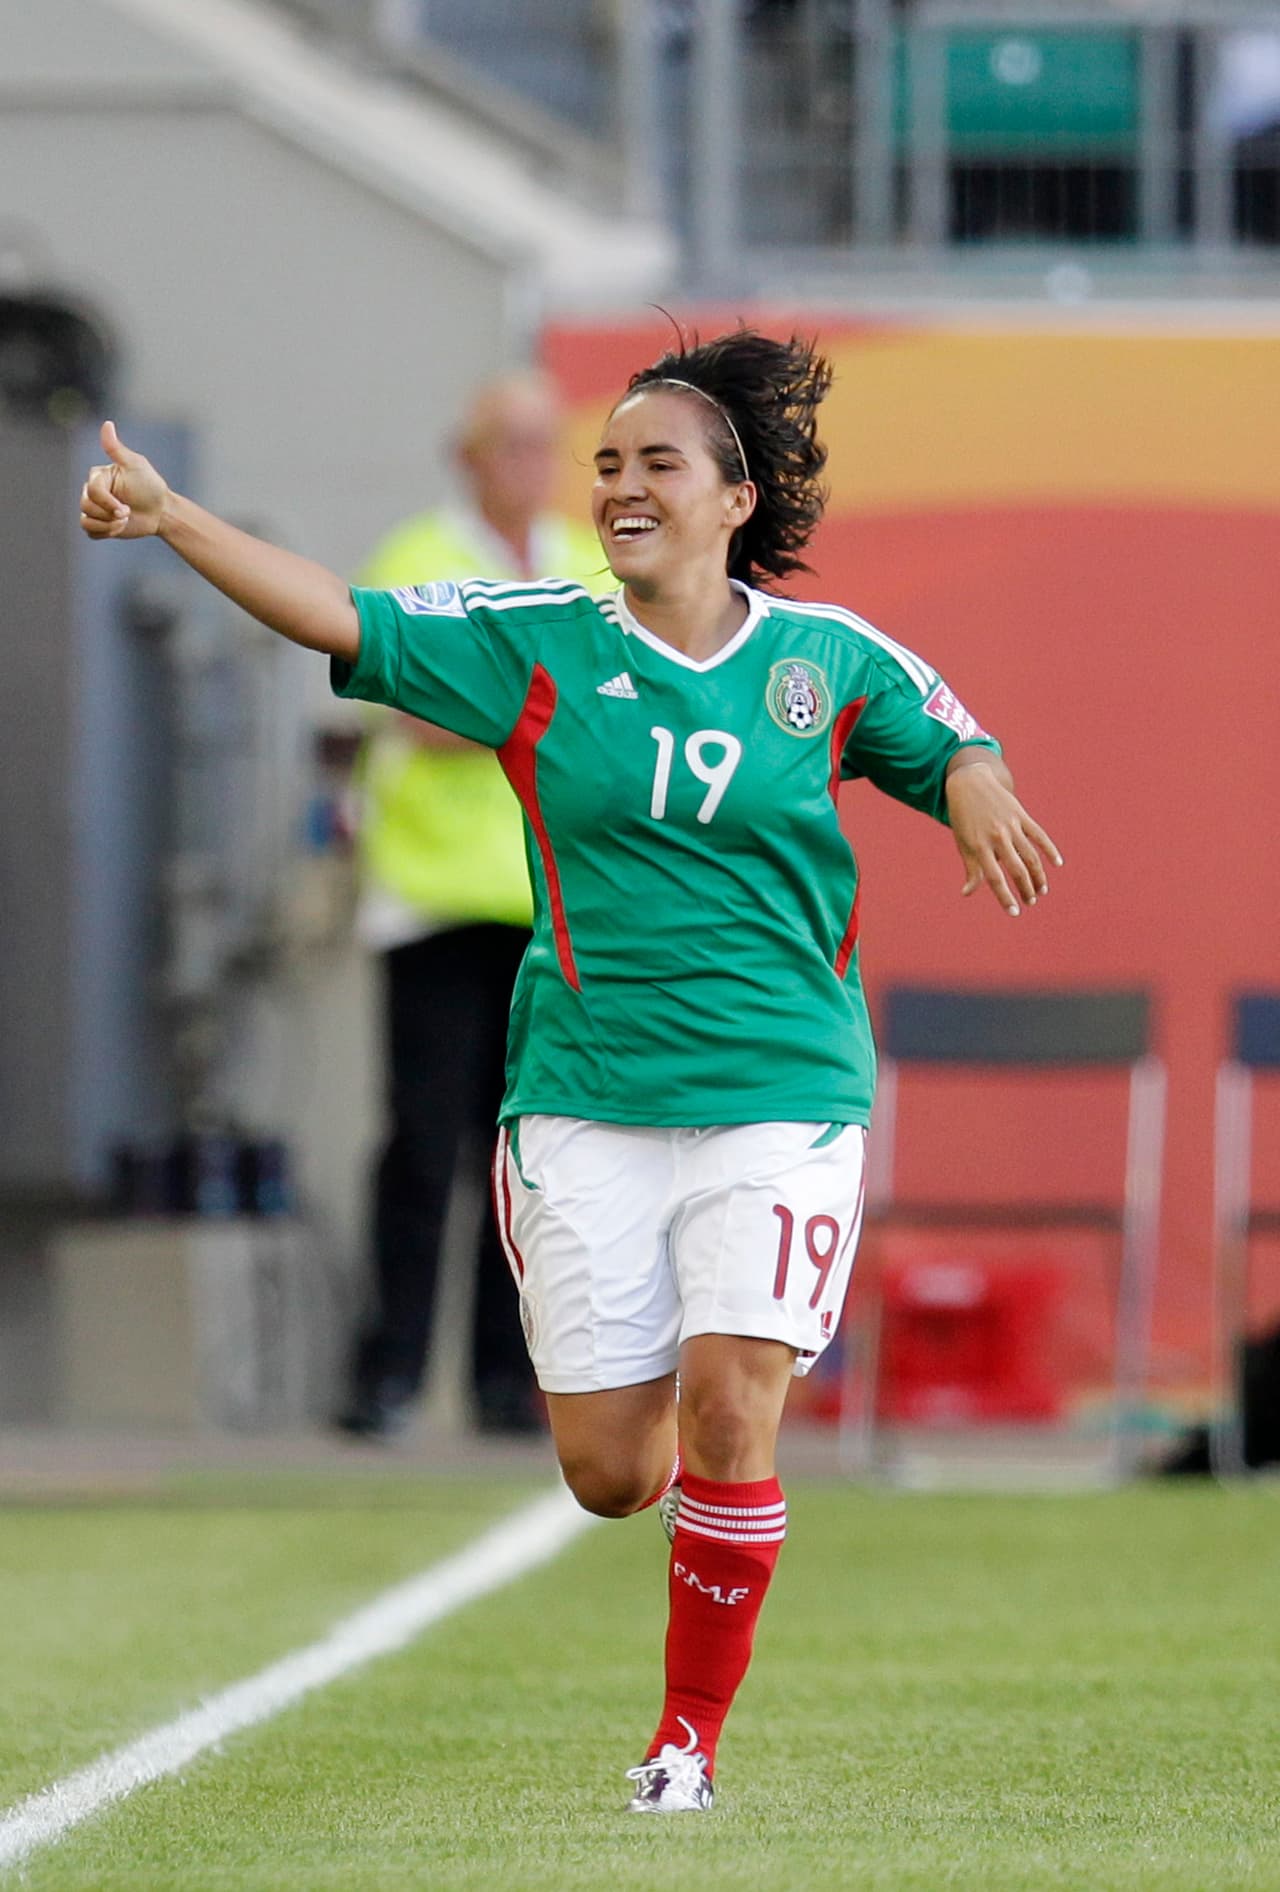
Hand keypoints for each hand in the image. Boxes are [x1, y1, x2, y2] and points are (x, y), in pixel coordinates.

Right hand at [79, 421, 169, 540]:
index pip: (92, 491)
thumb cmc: (150, 485)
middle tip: (128, 513)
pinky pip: (90, 532)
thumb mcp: (135, 465)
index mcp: (98, 476)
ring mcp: (95, 508)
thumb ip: (116, 448)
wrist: (161, 511)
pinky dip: (105, 533)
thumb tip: (107, 423)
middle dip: (109, 515)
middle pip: (86, 506)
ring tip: (125, 521)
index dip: (108, 503)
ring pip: (86, 521)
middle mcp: (92, 491)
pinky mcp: (99, 524)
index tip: (126, 509)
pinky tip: (120, 528)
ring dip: (109, 526)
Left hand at [946, 758, 1061, 916]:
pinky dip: (1049, 849)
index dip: (1005, 896)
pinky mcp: (1021, 815)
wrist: (970, 784)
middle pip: (1016, 869)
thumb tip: (967, 893)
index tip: (1014, 912)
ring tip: (1041, 890)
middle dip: (1025, 889)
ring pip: (1030, 855)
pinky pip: (1039, 835)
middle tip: (1030, 902)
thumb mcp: (963, 843)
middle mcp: (996, 836)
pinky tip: (1057, 863)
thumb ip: (971, 869)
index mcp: (979, 846)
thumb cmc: (964, 819)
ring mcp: (1011, 825)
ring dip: (1038, 875)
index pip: (994, 878)